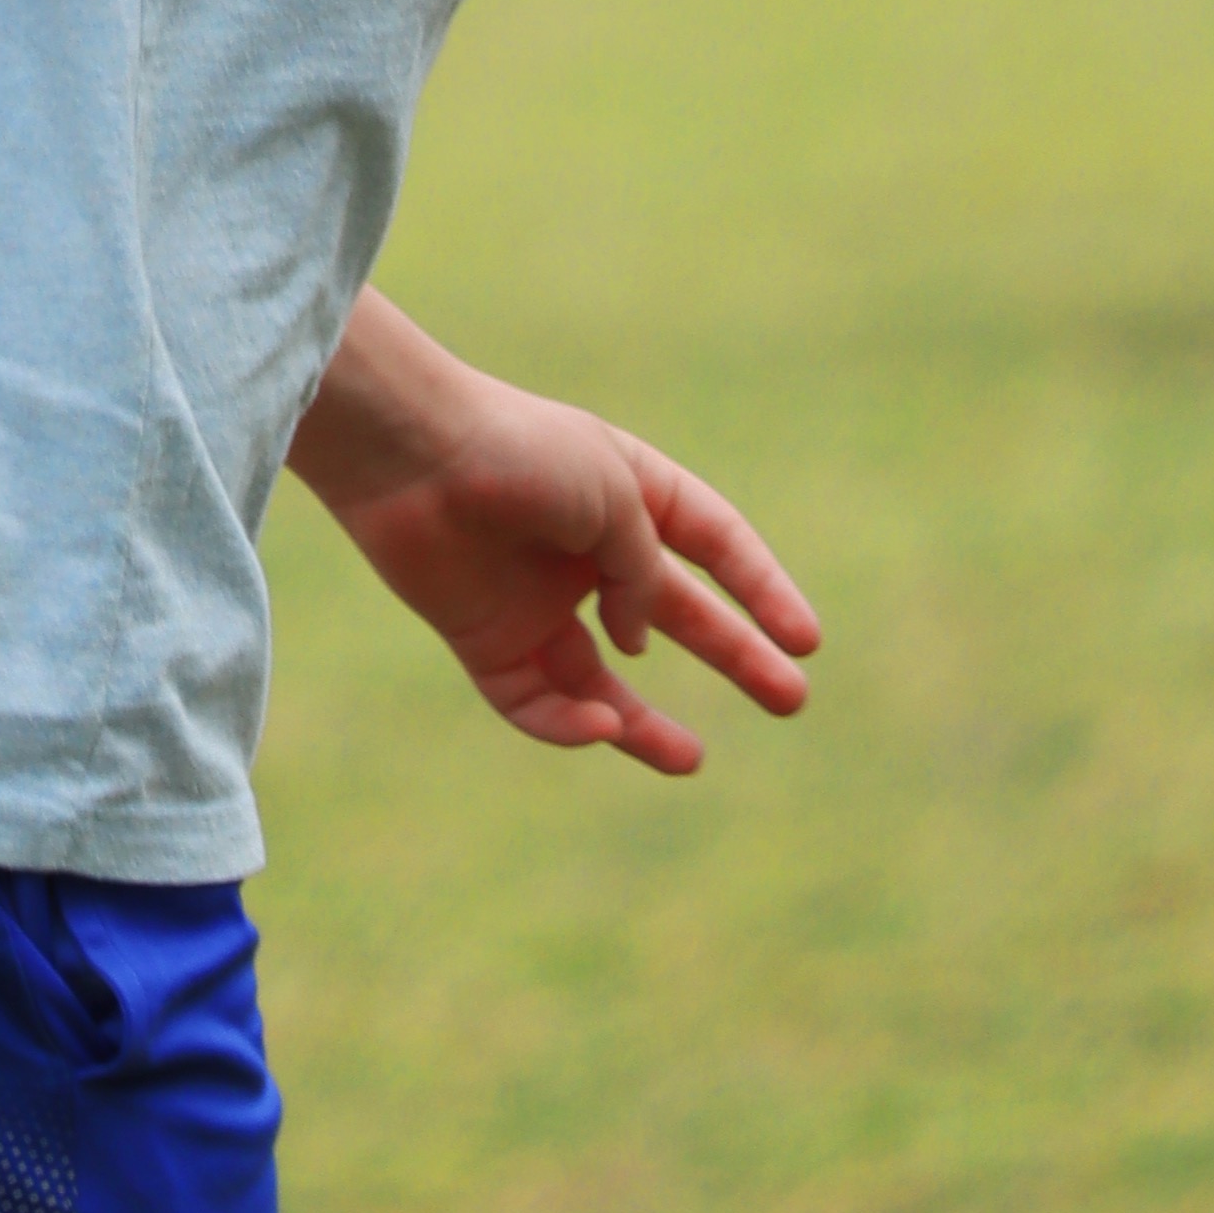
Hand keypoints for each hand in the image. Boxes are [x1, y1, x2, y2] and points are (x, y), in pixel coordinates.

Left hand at [295, 315, 816, 773]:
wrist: (408, 455)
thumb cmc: (517, 453)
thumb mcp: (614, 499)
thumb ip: (644, 572)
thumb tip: (640, 643)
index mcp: (629, 493)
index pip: (715, 545)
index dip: (763, 591)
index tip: (806, 641)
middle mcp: (588, 550)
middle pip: (675, 617)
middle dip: (734, 657)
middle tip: (791, 700)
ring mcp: (538, 599)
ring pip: (603, 679)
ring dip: (643, 722)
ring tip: (691, 759)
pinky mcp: (486, 639)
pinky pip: (537, 698)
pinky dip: (568, 721)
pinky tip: (600, 725)